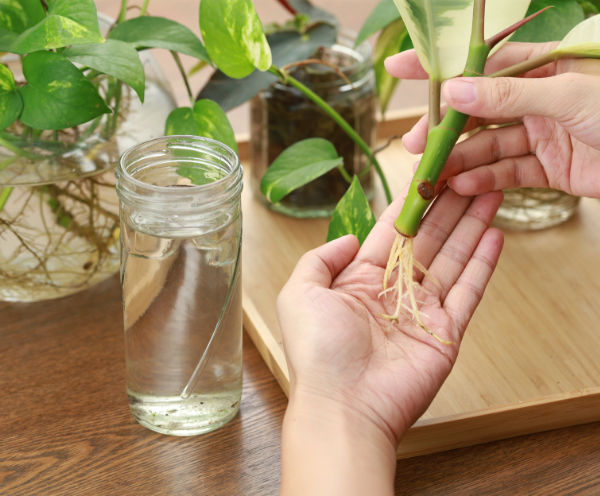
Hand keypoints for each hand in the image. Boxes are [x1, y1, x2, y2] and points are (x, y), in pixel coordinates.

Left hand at [277, 187, 503, 495]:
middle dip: (448, 206)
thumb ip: (321, 258)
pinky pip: (468, 291)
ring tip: (489, 191)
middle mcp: (393, 291)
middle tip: (468, 174)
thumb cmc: (317, 352)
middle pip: (427, 239)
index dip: (411, 203)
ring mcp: (422, 311)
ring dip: (470, 225)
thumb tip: (351, 238)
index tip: (428, 174)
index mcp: (359, 279)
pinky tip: (493, 234)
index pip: (392, 231)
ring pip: (452, 258)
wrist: (344, 406)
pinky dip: (482, 263)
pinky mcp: (446, 331)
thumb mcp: (300, 293)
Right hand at [385, 42, 599, 198]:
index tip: (402, 69)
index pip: (482, 63)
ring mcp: (542, 134)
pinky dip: (486, 180)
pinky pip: (509, 172)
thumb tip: (455, 89)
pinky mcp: (549, 167)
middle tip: (416, 143)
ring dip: (462, 160)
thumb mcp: (568, 96)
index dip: (441, 66)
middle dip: (446, 127)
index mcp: (546, 68)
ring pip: (490, 145)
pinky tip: (464, 186)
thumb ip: (510, 94)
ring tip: (434, 174)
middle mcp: (539, 99)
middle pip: (479, 111)